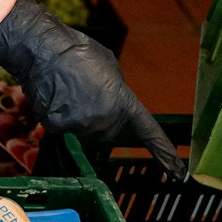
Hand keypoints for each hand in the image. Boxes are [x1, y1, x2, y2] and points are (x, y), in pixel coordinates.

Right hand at [0, 0, 184, 176]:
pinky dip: (55, 113)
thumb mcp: (108, 66)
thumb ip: (115, 90)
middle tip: (83, 91)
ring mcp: (82, 125)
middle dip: (98, 116)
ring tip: (65, 89)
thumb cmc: (76, 51)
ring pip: (82, 128)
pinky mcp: (59, 126)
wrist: (43, 48)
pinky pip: (61, 126)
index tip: (178, 172)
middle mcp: (106, 118)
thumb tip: (110, 98)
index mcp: (123, 102)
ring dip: (74, 113)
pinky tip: (52, 94)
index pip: (147, 131)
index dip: (163, 152)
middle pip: (106, 130)